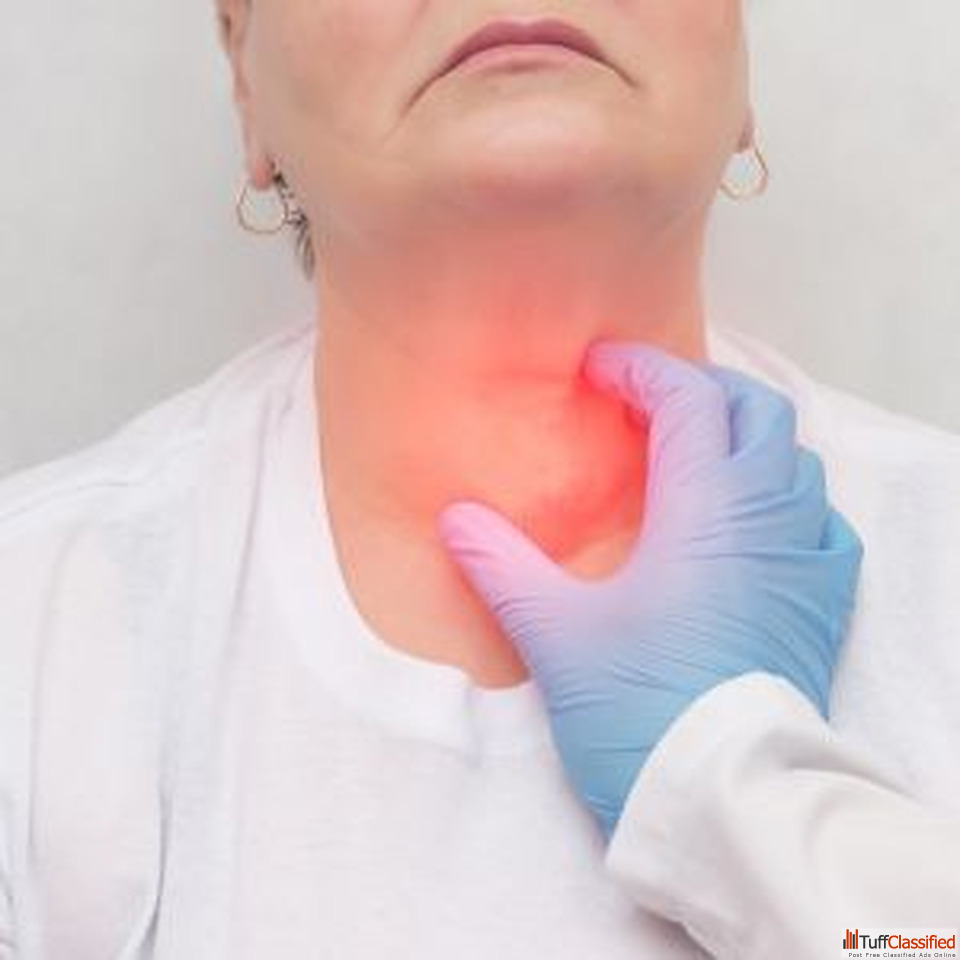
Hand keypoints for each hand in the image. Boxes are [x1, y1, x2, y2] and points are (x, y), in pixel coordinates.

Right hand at [437, 342, 863, 840]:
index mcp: (705, 509)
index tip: (598, 370)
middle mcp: (766, 519)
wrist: (721, 797)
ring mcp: (803, 560)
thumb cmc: (641, 709)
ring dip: (746, 437)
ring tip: (694, 453)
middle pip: (756, 410)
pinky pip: (821, 522)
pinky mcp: (820, 603)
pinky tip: (753, 524)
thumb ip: (502, 565)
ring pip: (795, 461)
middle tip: (648, 402)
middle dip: (702, 388)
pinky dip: (787, 499)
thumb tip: (455, 519)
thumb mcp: (556, 634)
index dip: (640, 369)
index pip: (687, 398)